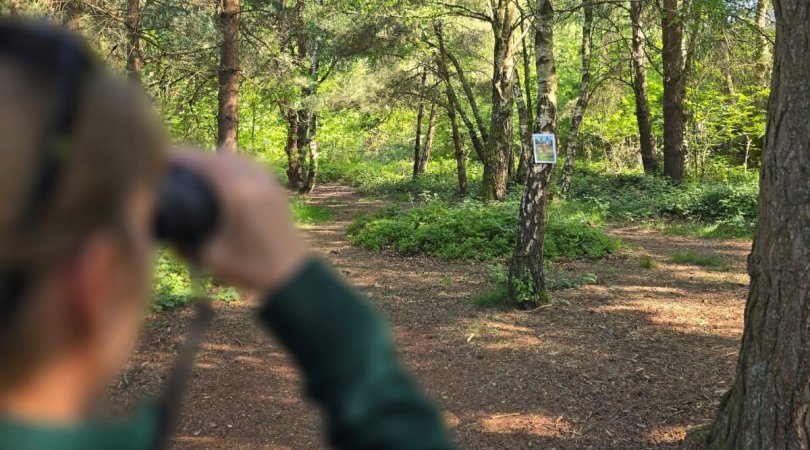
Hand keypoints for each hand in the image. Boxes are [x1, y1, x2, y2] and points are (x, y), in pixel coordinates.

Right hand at [170, 150, 309, 293]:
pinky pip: (248, 165)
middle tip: (173, 167)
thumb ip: (183, 243)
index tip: (160, 159)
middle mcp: (254, 181)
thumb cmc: (251, 269)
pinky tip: (220, 178)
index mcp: (237, 193)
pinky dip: (230, 166)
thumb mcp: (209, 257)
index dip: (178, 157)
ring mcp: (267, 182)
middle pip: (216, 156)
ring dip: (212, 160)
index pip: (201, 162)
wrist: (291, 273)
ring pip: (234, 158)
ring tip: (193, 172)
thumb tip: (163, 230)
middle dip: (193, 158)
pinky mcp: (275, 188)